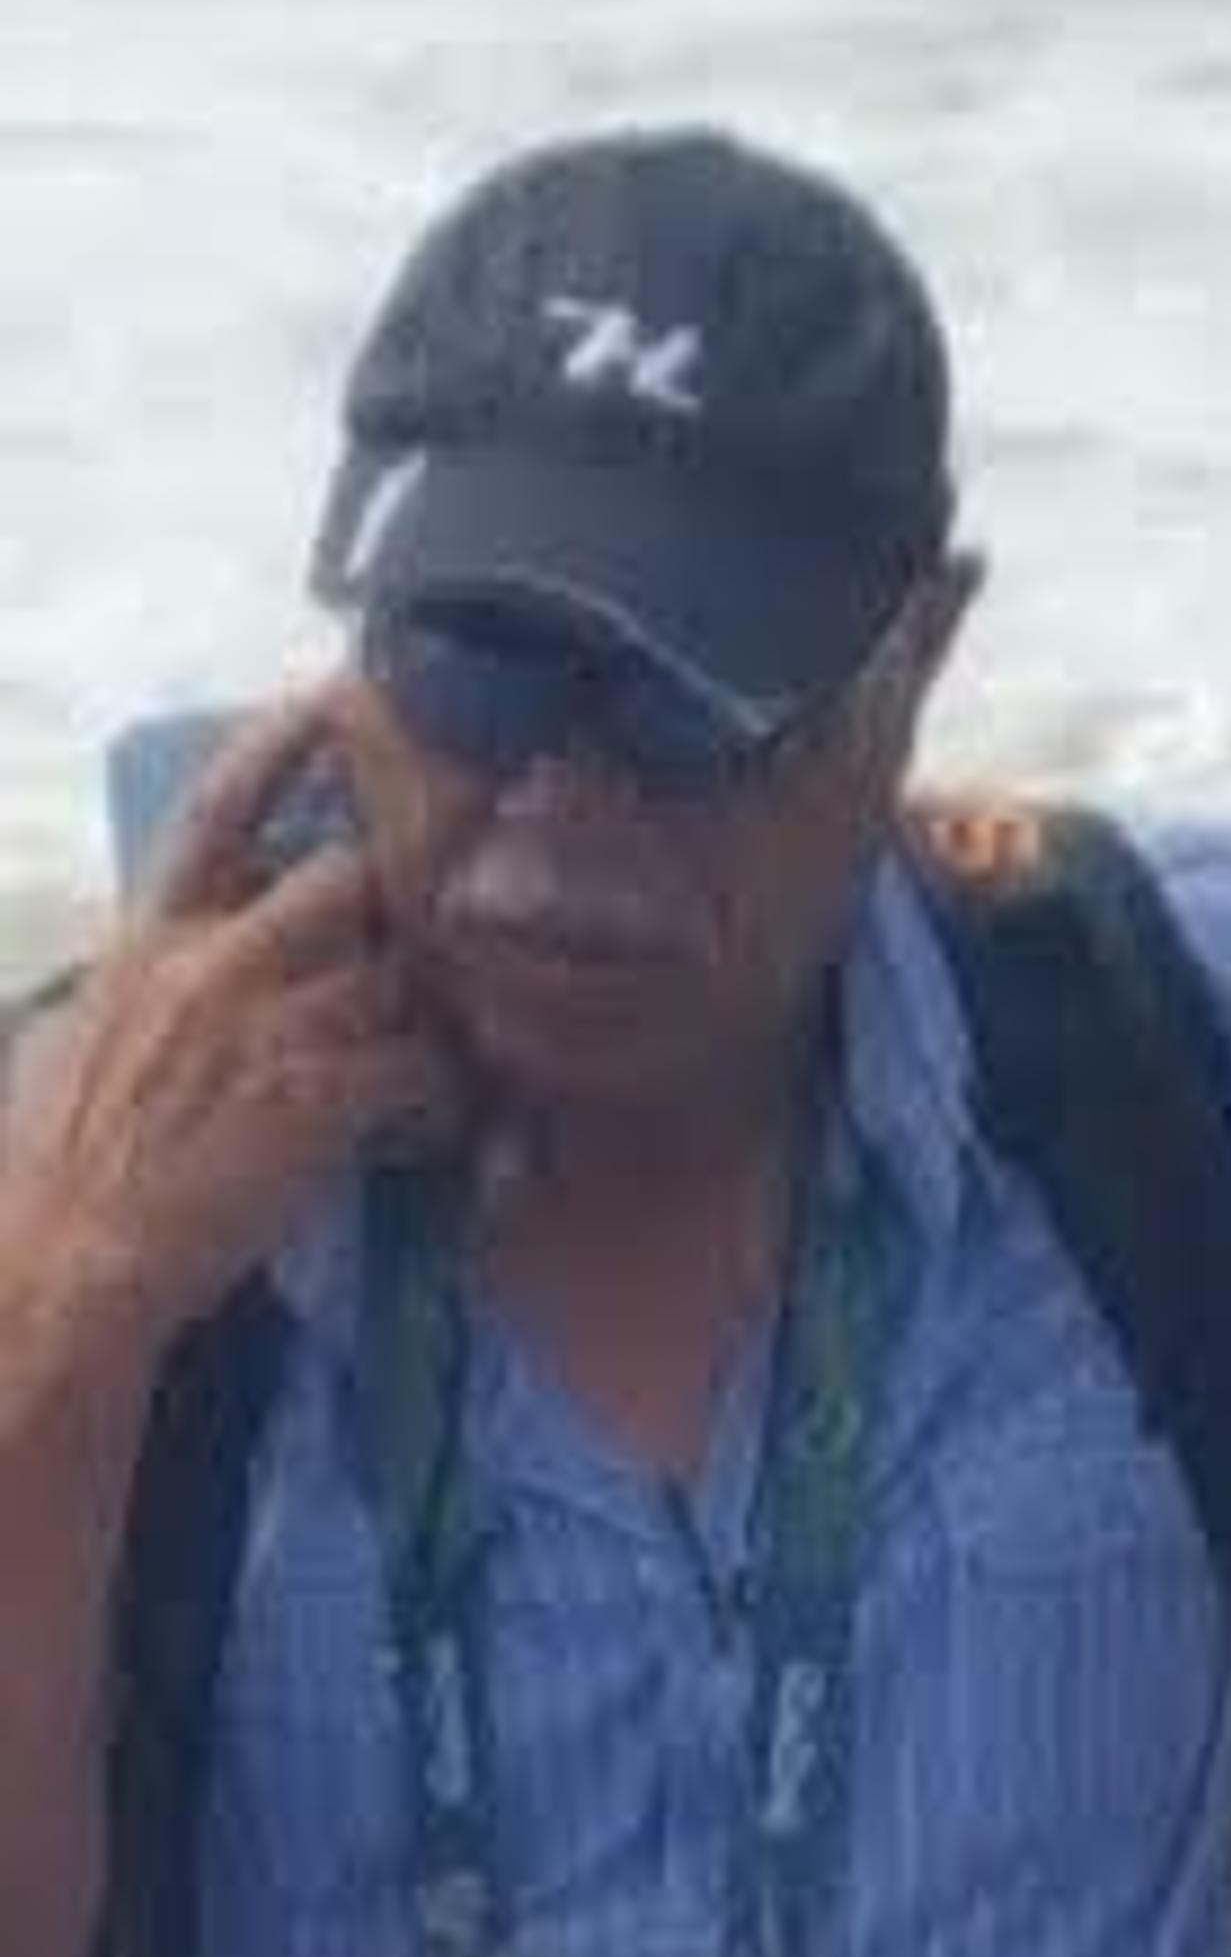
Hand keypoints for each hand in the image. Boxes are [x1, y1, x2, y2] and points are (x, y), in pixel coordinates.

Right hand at [4, 703, 448, 1359]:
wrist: (72, 1262)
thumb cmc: (62, 1163)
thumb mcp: (78, 1034)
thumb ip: (137, 975)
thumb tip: (162, 947)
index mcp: (148, 939)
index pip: (219, 810)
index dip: (282, 742)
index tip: (335, 695)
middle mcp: (212, 964)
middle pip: (348, 880)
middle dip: (398, 908)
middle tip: (429, 945)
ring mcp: (268, 1029)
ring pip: (399, 975)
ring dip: (432, 1013)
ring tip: (438, 1056)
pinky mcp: (317, 1101)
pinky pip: (422, 1068)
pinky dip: (441, 1098)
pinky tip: (428, 1126)